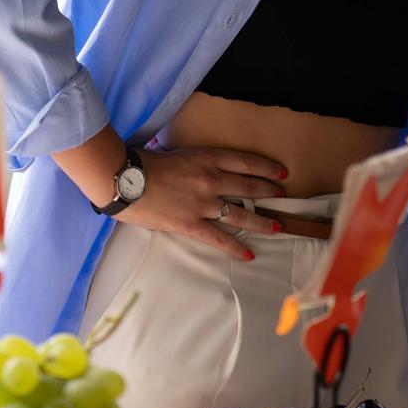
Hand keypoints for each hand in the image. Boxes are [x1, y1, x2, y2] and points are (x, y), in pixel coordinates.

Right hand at [115, 146, 288, 260]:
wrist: (125, 180)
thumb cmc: (145, 163)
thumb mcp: (177, 153)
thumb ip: (195, 161)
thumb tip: (203, 167)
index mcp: (207, 158)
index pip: (246, 162)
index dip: (266, 167)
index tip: (280, 172)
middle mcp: (211, 179)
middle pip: (248, 186)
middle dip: (269, 191)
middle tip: (282, 196)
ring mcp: (203, 203)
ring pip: (241, 213)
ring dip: (261, 221)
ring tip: (276, 226)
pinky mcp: (191, 224)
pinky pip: (219, 238)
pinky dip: (235, 247)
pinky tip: (249, 254)